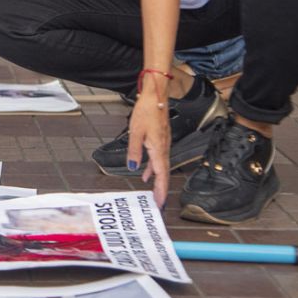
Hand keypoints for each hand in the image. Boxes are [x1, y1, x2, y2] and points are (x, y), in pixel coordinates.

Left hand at [126, 81, 170, 207]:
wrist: (156, 95)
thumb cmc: (147, 110)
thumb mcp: (135, 131)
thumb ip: (134, 151)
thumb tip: (133, 167)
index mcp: (158, 148)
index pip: (162, 174)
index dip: (161, 190)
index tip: (160, 203)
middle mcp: (164, 147)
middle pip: (164, 173)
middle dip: (161, 189)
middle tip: (158, 203)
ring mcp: (163, 143)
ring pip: (162, 166)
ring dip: (157, 179)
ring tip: (153, 192)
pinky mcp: (161, 138)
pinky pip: (158, 158)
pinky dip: (153, 168)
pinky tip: (146, 172)